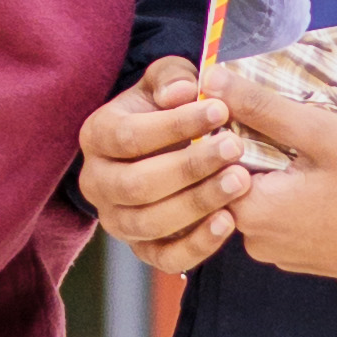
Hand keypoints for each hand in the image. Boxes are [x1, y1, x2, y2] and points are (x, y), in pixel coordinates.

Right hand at [78, 61, 245, 273]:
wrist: (166, 147)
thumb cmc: (168, 108)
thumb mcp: (168, 81)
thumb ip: (173, 79)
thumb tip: (180, 94)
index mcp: (97, 136)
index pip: (129, 137)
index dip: (175, 126)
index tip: (221, 111)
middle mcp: (96, 183)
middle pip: (136, 184)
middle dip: (190, 167)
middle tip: (235, 147)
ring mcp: (116, 220)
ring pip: (150, 223)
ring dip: (198, 203)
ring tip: (240, 181)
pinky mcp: (142, 249)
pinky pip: (165, 258)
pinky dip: (197, 245)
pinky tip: (228, 222)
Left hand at [218, 74, 336, 285]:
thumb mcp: (316, 132)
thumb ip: (259, 107)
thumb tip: (210, 80)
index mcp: (250, 212)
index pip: (210, 166)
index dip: (225, 133)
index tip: (250, 112)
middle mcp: (256, 242)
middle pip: (234, 185)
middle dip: (251, 153)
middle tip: (291, 132)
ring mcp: (281, 255)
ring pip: (260, 203)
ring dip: (274, 175)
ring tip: (308, 153)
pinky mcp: (303, 259)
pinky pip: (283, 222)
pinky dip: (292, 199)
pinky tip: (320, 181)